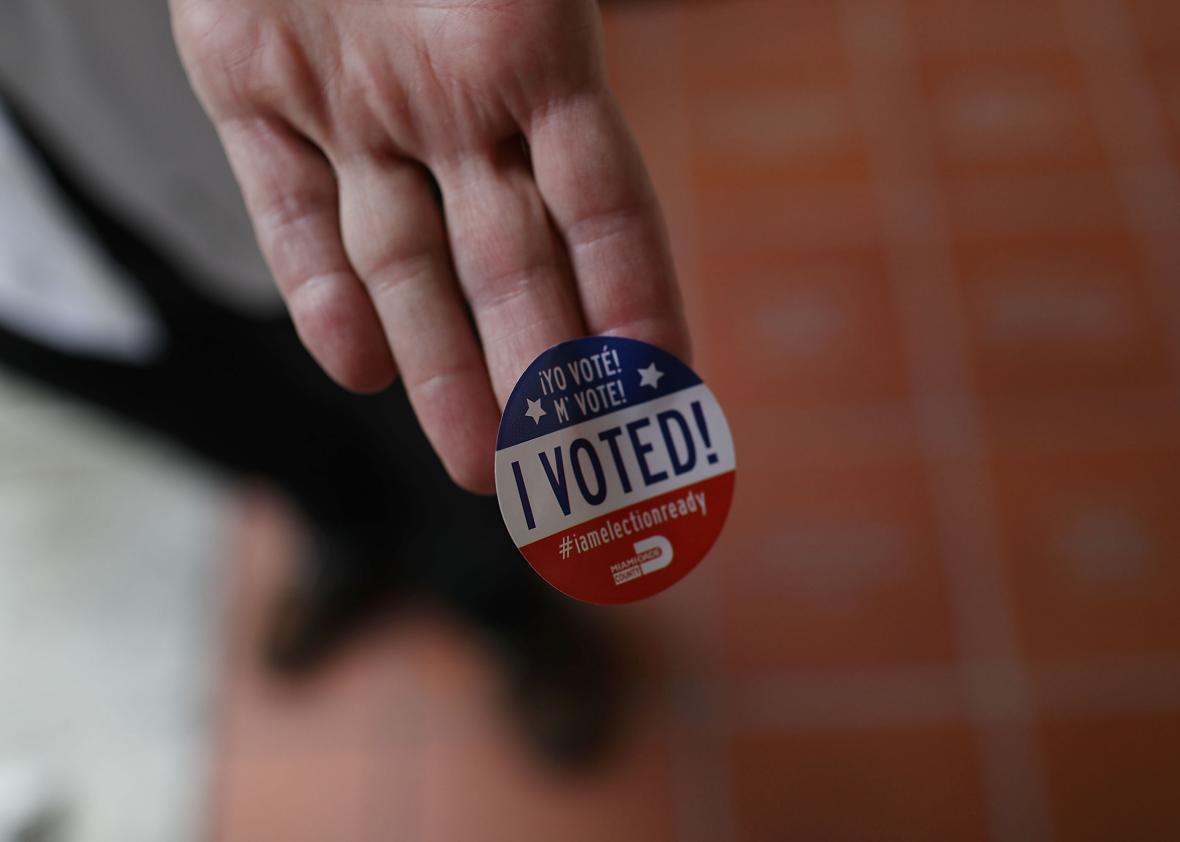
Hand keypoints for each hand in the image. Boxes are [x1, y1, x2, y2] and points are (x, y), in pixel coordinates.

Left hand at [169, 0, 689, 491]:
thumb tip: (635, 87)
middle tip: (571, 474)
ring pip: (414, 265)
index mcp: (529, 51)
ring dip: (446, 369)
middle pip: (511, 264)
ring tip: (483, 468)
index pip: (603, 205)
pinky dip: (318, 294)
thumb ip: (553, 16)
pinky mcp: (255, 88)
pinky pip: (292, 210)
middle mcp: (448, 102)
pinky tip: (353, 369)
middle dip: (540, 369)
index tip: (666, 389)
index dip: (637, 297)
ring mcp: (354, 103)